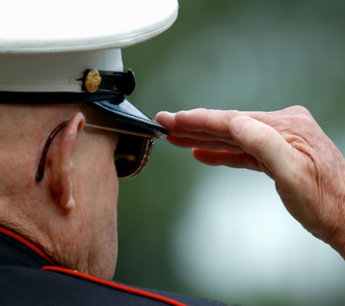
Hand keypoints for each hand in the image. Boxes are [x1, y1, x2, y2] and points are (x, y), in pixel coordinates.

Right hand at [156, 106, 344, 257]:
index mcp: (285, 127)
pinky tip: (203, 153)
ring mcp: (278, 140)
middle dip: (195, 125)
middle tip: (166, 122)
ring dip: (203, 138)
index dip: (199, 120)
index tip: (174, 118)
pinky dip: (221, 152)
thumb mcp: (294, 174)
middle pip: (228, 125)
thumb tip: (236, 122)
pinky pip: (241, 150)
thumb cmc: (326, 200)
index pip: (232, 120)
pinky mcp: (275, 154)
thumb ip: (265, 144)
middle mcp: (280, 128)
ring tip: (177, 137)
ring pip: (232, 137)